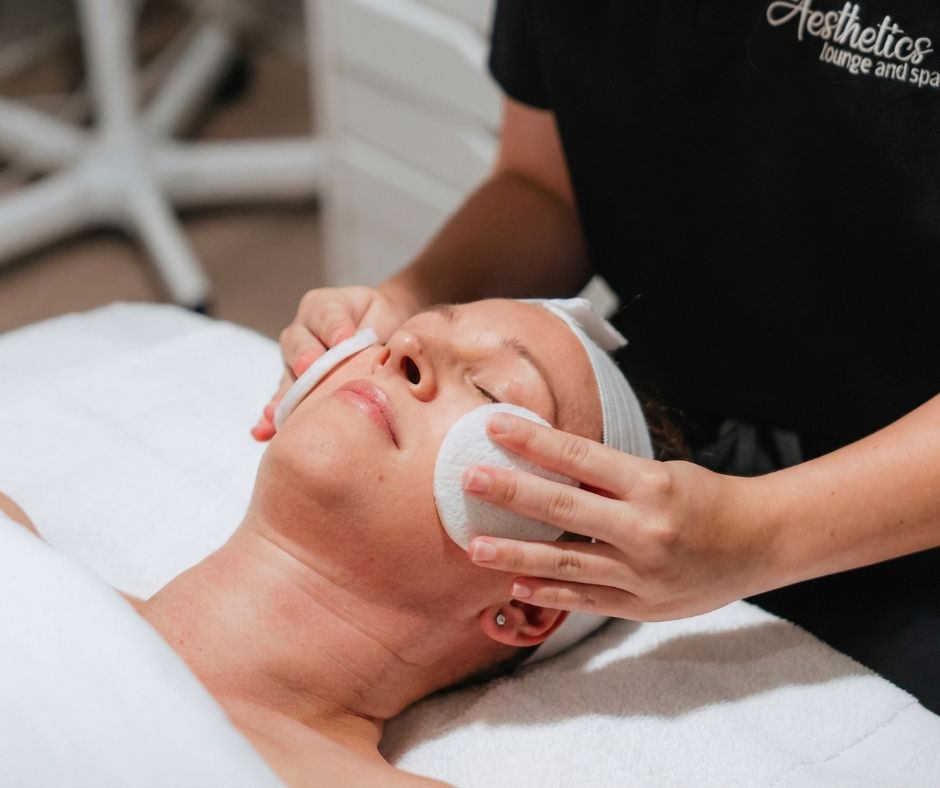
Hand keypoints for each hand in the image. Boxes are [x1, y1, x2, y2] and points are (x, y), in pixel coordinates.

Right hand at [251, 284, 416, 439]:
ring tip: (277, 410)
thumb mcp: (385, 320)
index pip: (326, 314)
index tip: (344, 339)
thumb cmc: (384, 325)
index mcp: (325, 308)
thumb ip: (377, 335)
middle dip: (304, 357)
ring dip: (284, 393)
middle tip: (309, 368)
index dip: (334, 327)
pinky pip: (284, 401)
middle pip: (297, 342)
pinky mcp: (294, 387)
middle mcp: (303, 331)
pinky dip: (273, 417)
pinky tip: (263, 432)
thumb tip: (378, 355)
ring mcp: (294, 360)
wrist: (383, 336)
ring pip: (287, 374)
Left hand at [463, 413, 775, 620]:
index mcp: (650, 485)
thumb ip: (609, 478)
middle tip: (469, 479)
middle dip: (511, 492)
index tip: (494, 427)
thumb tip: (547, 467)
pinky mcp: (642, 605)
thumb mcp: (662, 474)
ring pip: (567, 563)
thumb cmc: (705, 499)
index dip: (533, 441)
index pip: (579, 457)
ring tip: (475, 547)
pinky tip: (516, 585)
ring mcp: (642, 573)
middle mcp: (644, 529)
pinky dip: (549, 594)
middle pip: (564, 507)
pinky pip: (586, 600)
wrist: (760, 543)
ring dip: (516, 554)